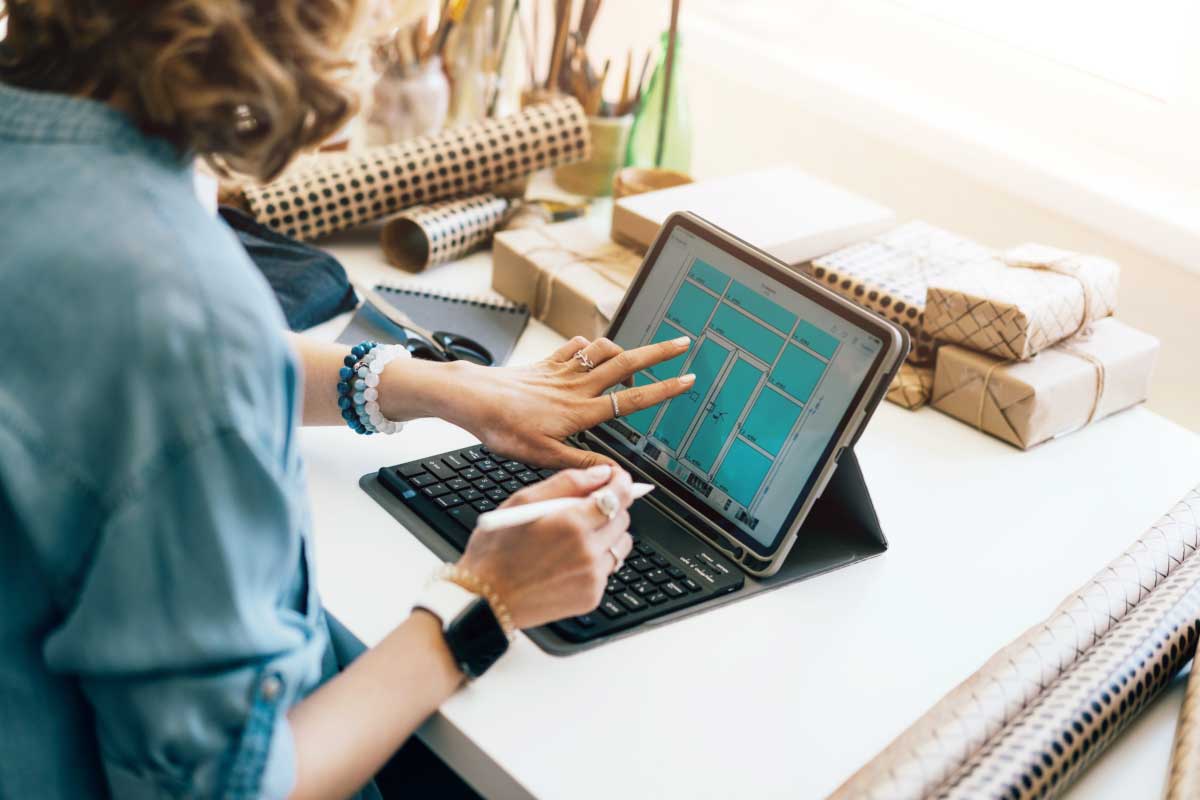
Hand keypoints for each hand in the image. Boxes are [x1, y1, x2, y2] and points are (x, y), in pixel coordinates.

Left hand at [440, 335, 694, 467]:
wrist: (472, 399)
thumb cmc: (503, 428)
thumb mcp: (544, 457)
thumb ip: (582, 465)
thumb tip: (615, 476)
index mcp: (581, 412)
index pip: (631, 399)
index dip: (663, 389)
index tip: (687, 379)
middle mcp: (576, 387)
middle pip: (627, 363)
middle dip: (658, 352)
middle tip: (682, 342)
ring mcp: (562, 371)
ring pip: (604, 350)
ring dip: (624, 350)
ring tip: (635, 361)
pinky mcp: (546, 363)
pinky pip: (576, 346)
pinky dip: (590, 346)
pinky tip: (591, 353)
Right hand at [456, 465, 635, 628]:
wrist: (485, 600)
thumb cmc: (496, 550)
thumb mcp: (522, 502)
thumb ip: (567, 482)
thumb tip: (600, 473)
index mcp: (572, 522)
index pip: (618, 495)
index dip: (622, 482)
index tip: (618, 479)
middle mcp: (588, 550)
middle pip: (622, 518)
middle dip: (610, 507)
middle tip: (586, 508)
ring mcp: (592, 576)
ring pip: (620, 544)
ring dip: (607, 534)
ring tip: (577, 536)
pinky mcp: (591, 596)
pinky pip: (607, 569)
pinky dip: (597, 560)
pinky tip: (570, 559)